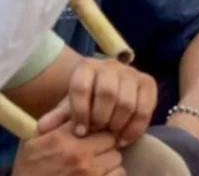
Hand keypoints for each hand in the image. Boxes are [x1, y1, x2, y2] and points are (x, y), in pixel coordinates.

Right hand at [11, 123, 122, 175]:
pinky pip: (119, 174)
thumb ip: (56, 121)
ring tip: (96, 164)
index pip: (98, 122)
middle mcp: (78, 153)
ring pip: (116, 158)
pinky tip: (101, 174)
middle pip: (111, 140)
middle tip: (95, 151)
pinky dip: (113, 174)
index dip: (98, 129)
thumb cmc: (30, 166)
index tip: (95, 134)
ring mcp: (88, 171)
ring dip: (109, 161)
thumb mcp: (34, 139)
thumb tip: (75, 106)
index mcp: (63, 137)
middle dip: (105, 145)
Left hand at [36, 59, 156, 148]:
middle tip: (97, 133)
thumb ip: (58, 116)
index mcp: (86, 67)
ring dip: (118, 124)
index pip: (81, 87)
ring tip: (110, 137)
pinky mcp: (148, 82)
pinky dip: (135, 127)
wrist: (105, 87)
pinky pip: (146, 107)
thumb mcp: (69, 105)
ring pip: (128, 102)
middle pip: (108, 94)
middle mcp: (111, 65)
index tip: (80, 131)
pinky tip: (124, 139)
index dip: (80, 112)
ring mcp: (132, 72)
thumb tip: (43, 127)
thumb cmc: (85, 99)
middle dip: (101, 119)